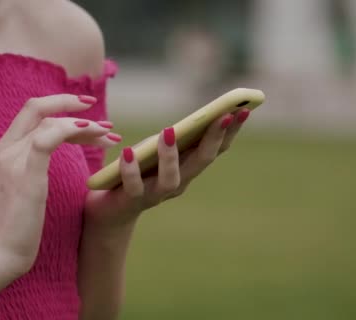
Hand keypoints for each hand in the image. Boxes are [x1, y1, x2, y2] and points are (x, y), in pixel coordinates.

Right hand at [0, 94, 120, 277]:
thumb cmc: (14, 227)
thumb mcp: (22, 189)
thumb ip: (31, 168)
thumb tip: (45, 161)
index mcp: (5, 151)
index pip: (31, 114)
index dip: (59, 106)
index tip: (87, 112)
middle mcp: (5, 148)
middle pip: (36, 107)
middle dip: (71, 103)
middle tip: (105, 120)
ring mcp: (13, 158)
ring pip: (49, 121)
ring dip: (85, 125)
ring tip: (110, 135)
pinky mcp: (26, 172)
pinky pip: (49, 137)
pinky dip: (71, 129)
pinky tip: (92, 132)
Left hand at [84, 108, 250, 226]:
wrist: (111, 210)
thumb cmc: (136, 171)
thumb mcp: (155, 149)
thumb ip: (172, 139)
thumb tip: (191, 120)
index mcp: (189, 168)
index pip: (216, 149)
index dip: (231, 131)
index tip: (244, 110)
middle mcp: (179, 183)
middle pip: (202, 161)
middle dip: (215, 137)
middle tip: (224, 115)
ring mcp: (157, 194)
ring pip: (171, 179)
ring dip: (171, 155)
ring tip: (168, 131)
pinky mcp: (132, 200)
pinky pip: (133, 186)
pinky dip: (131, 169)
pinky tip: (128, 152)